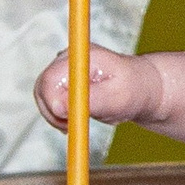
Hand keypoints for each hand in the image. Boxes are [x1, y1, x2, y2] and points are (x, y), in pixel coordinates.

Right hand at [34, 44, 152, 131]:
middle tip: (71, 128)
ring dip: (56, 116)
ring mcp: (64, 69)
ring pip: (43, 97)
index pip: (51, 77)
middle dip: (52, 112)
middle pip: (43, 87)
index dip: (51, 101)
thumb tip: (62, 107)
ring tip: (78, 124)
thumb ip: (92, 100)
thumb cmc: (134, 89)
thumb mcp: (119, 98)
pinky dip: (58, 115)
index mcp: (83, 56)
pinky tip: (75, 120)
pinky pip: (49, 101)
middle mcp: (69, 59)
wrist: (141, 88)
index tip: (66, 119)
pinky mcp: (63, 81)